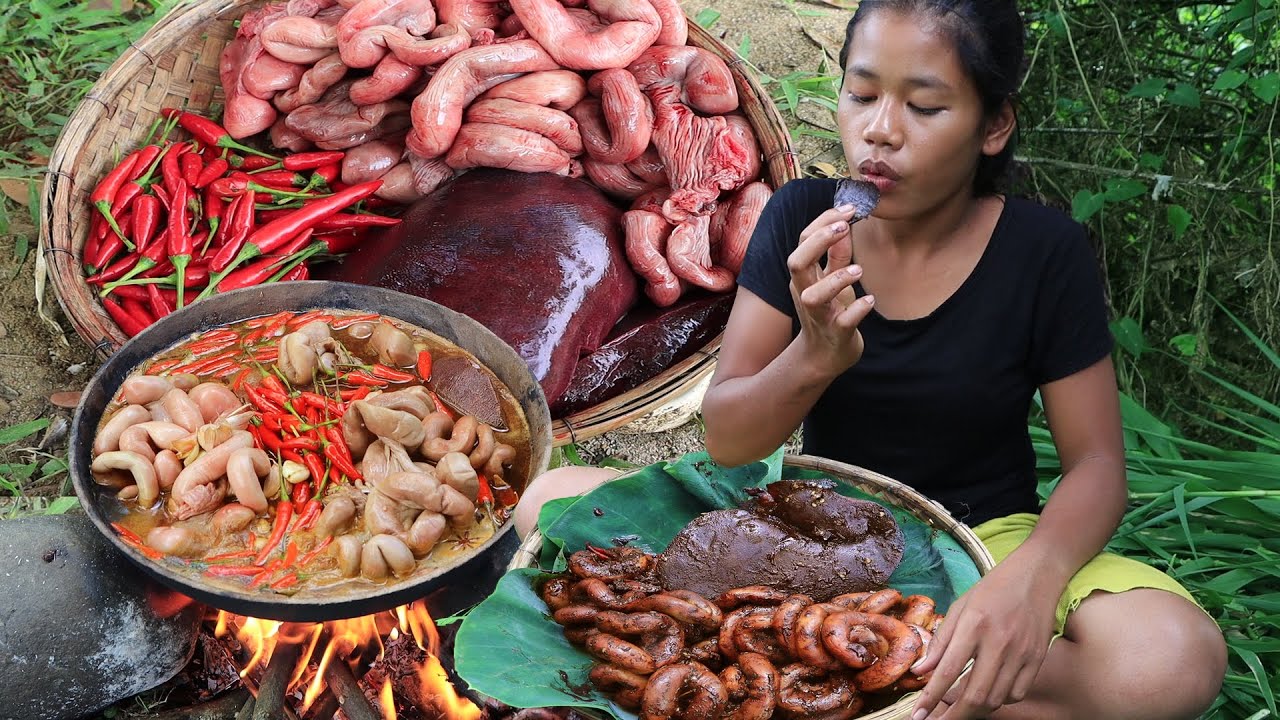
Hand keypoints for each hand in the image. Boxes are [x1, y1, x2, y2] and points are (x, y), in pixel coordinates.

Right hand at [787, 203, 874, 376]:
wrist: (823, 357)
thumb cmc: (829, 313)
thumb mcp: (832, 280)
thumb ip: (836, 254)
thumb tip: (843, 222)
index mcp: (804, 276)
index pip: (803, 241)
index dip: (823, 222)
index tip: (849, 208)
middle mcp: (805, 293)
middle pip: (797, 263)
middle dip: (818, 242)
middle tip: (844, 227)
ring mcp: (819, 316)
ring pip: (813, 296)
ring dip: (836, 280)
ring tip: (858, 270)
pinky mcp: (836, 335)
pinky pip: (843, 322)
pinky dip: (857, 310)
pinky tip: (870, 301)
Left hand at [910, 557, 1059, 719]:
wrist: (1036, 575)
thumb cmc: (992, 589)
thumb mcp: (959, 608)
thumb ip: (940, 642)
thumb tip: (920, 672)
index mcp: (974, 625)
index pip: (949, 670)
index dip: (931, 697)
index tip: (918, 715)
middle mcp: (999, 641)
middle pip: (976, 695)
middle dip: (954, 716)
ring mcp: (1022, 652)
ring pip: (997, 698)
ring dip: (975, 710)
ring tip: (959, 711)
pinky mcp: (1037, 658)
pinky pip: (1017, 693)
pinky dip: (1000, 700)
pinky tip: (988, 695)